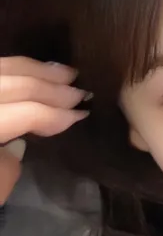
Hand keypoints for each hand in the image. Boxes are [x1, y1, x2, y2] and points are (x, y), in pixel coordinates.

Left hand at [0, 56, 90, 204]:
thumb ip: (7, 168)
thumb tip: (17, 146)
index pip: (24, 113)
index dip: (56, 113)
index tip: (82, 116)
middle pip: (10, 83)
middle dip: (50, 85)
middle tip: (81, 91)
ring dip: (34, 69)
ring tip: (64, 73)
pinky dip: (10, 67)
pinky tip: (31, 71)